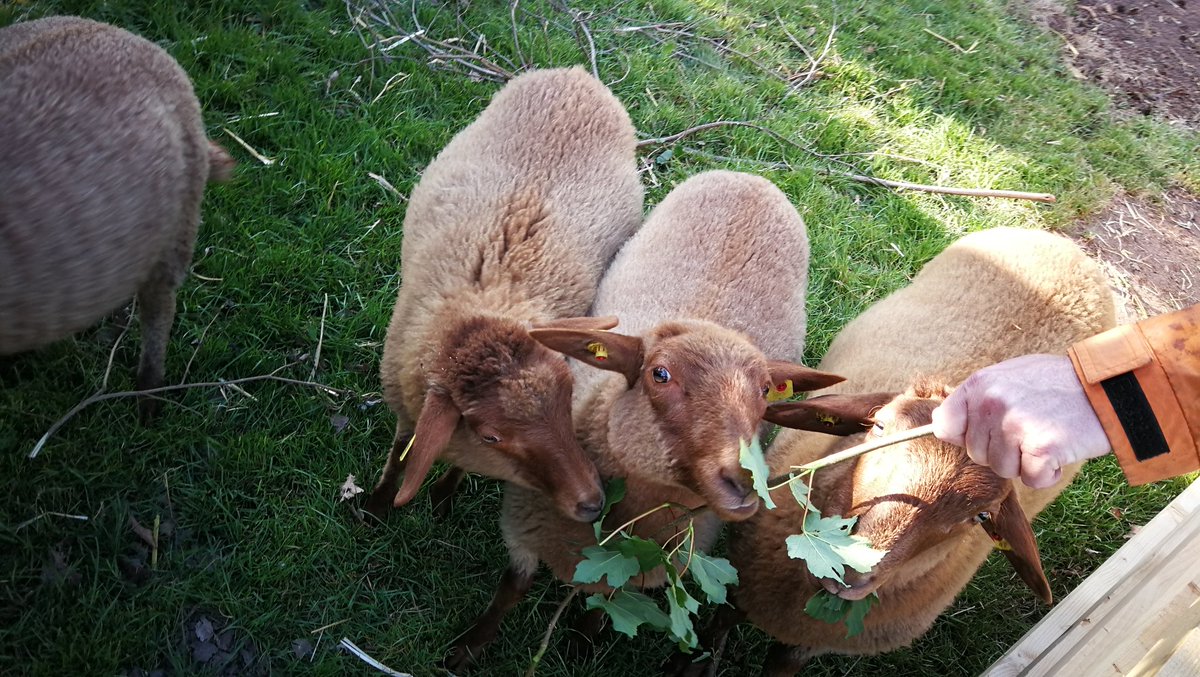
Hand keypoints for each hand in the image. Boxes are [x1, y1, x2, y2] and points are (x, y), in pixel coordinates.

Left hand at [931, 354, 1112, 487]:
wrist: (1109, 388)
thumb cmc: (1058, 384)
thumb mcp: (1010, 376)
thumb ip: (980, 400)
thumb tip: (946, 427)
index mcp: (980, 384)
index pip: (944, 426)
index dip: (964, 437)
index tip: (985, 437)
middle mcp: (991, 403)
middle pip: (977, 454)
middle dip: (1003, 451)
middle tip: (1031, 430)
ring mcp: (1015, 425)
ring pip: (1003, 470)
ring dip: (1025, 462)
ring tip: (1048, 436)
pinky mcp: (1041, 447)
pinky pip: (1031, 480)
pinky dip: (1046, 474)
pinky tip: (1060, 451)